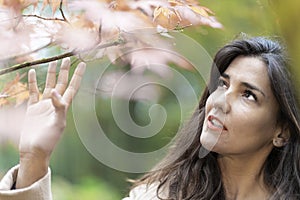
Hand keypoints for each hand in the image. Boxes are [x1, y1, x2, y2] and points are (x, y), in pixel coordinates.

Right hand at [16, 58, 85, 187]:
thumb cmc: (48, 140)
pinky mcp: (32, 109)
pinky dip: (33, 82)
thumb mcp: (57, 123)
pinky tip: (34, 72)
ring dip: (51, 74)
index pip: (73, 87)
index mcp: (64, 106)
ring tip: (53, 62)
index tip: (82, 64)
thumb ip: (58, 107)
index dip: (78, 75)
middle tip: (68, 58)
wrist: (34, 150)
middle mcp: (55, 104)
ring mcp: (43, 105)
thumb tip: (54, 90)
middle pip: (62, 83)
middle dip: (65, 71)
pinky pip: (33, 92)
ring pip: (48, 85)